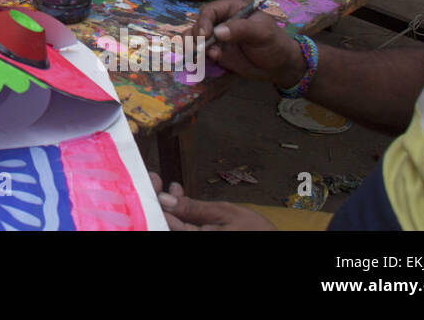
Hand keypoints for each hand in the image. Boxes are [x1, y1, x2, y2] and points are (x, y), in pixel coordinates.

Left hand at [149, 173, 275, 230]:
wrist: (270, 244)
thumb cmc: (254, 231)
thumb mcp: (225, 213)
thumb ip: (194, 208)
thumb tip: (165, 199)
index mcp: (195, 239)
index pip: (162, 219)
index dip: (152, 198)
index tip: (153, 180)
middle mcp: (191, 241)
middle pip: (161, 223)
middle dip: (159, 200)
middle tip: (159, 181)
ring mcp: (193, 240)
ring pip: (170, 226)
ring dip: (169, 206)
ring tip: (176, 191)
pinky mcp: (196, 238)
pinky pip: (181, 229)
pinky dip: (179, 216)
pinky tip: (183, 202)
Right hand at [189, 0, 305, 88]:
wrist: (279, 66)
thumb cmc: (274, 44)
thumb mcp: (262, 33)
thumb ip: (241, 30)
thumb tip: (218, 32)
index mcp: (231, 8)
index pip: (210, 11)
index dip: (203, 22)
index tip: (204, 36)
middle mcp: (220, 20)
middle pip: (198, 24)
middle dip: (196, 37)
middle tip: (202, 51)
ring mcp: (216, 36)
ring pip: (193, 37)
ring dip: (192, 47)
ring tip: (200, 58)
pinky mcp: (214, 51)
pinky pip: (197, 50)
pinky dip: (194, 56)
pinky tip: (200, 63)